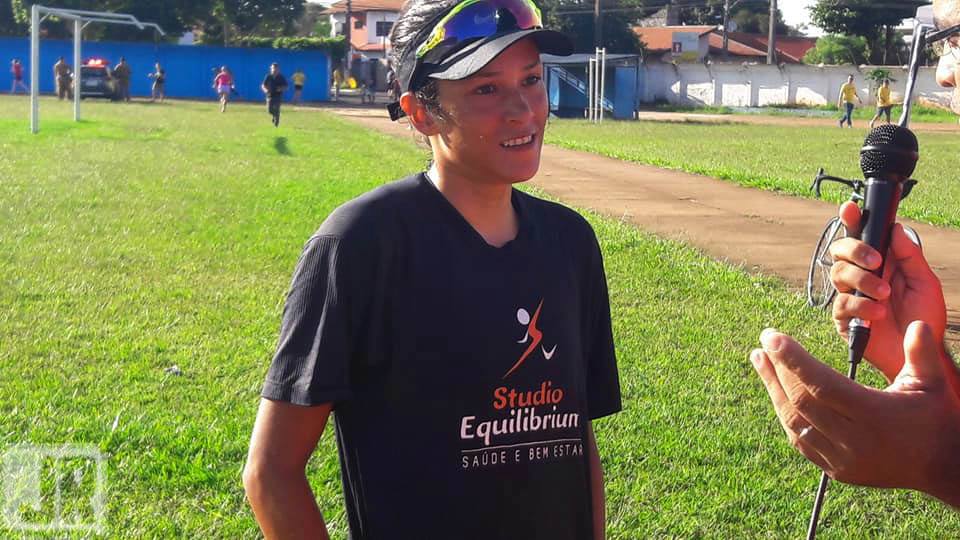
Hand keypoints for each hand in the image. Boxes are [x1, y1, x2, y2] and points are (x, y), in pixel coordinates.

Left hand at [751, 323, 959, 506]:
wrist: (942, 468)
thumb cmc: (935, 419)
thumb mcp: (932, 384)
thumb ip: (921, 353)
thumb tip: (918, 322)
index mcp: (874, 415)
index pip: (822, 384)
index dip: (793, 359)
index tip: (772, 337)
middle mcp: (854, 440)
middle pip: (801, 400)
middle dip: (778, 369)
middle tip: (764, 342)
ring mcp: (842, 459)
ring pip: (794, 422)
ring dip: (773, 389)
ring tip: (760, 360)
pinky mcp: (836, 471)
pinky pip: (800, 441)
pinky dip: (786, 414)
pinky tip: (776, 392)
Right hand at [829, 201, 945, 379]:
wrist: (920, 351)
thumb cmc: (924, 317)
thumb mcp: (925, 282)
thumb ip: (910, 255)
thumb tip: (896, 228)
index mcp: (880, 262)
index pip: (860, 235)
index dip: (851, 220)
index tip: (850, 209)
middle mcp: (861, 275)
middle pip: (840, 250)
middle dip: (855, 250)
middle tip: (876, 262)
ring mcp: (850, 295)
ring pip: (838, 274)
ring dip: (863, 281)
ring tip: (885, 295)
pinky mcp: (843, 318)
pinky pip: (841, 304)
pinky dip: (861, 306)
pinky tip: (878, 314)